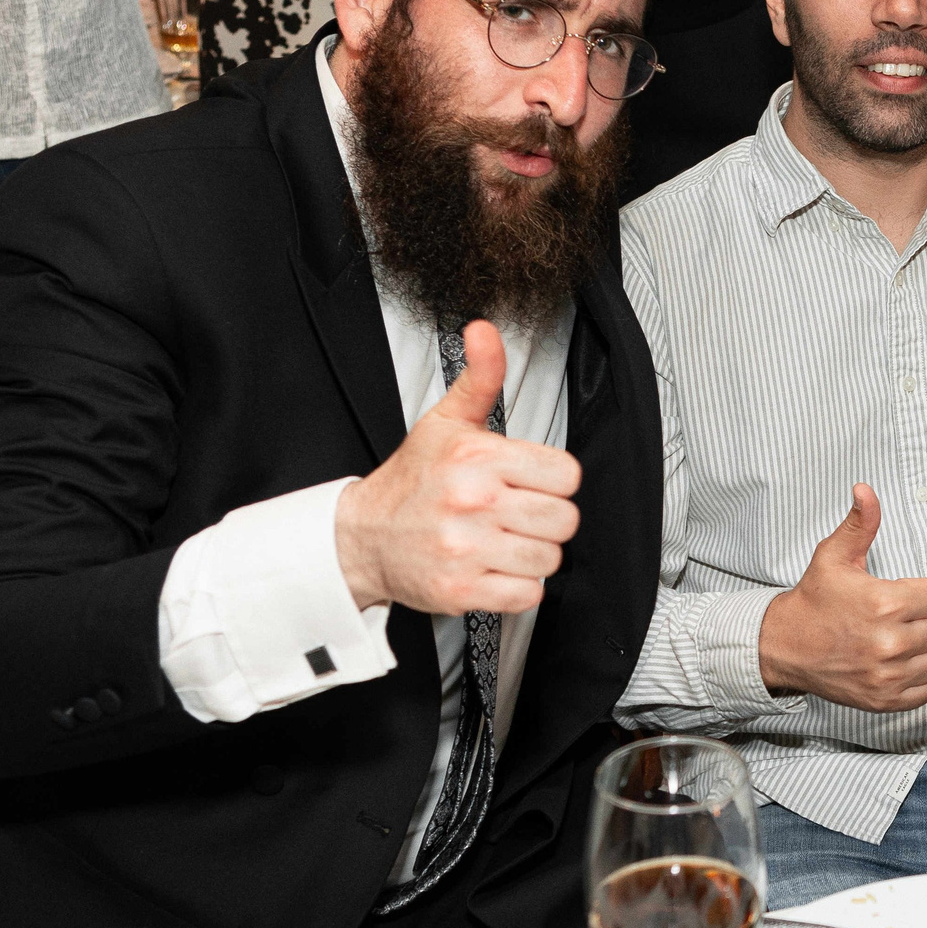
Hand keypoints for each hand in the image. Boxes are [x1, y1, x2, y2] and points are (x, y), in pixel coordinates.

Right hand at [333, 320, 581, 614]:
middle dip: (547, 520)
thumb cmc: (411, 482)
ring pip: (549, 559)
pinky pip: (526, 595)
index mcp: (476, 458)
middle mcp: (473, 502)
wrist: (360, 538)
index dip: (554, 480)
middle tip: (518, 515)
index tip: (531, 482)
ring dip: (533, 555)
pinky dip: (517, 588)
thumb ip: (480, 377)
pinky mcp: (460, 590)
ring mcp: (466, 549)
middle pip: (564, 520)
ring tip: (504, 541)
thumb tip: (485, 332)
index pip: (567, 475)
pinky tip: (495, 568)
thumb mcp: (446, 422)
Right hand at [758, 485, 926, 710]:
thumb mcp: (834, 556)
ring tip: (903, 639)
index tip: (913, 595)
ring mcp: (889, 675)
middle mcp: (891, 642)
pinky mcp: (886, 700)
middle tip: (905, 617)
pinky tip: (899, 663)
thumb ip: (860, 523)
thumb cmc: (814, 600)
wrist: (785, 646)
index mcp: (885, 603)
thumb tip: (866, 490)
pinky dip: (920, 677)